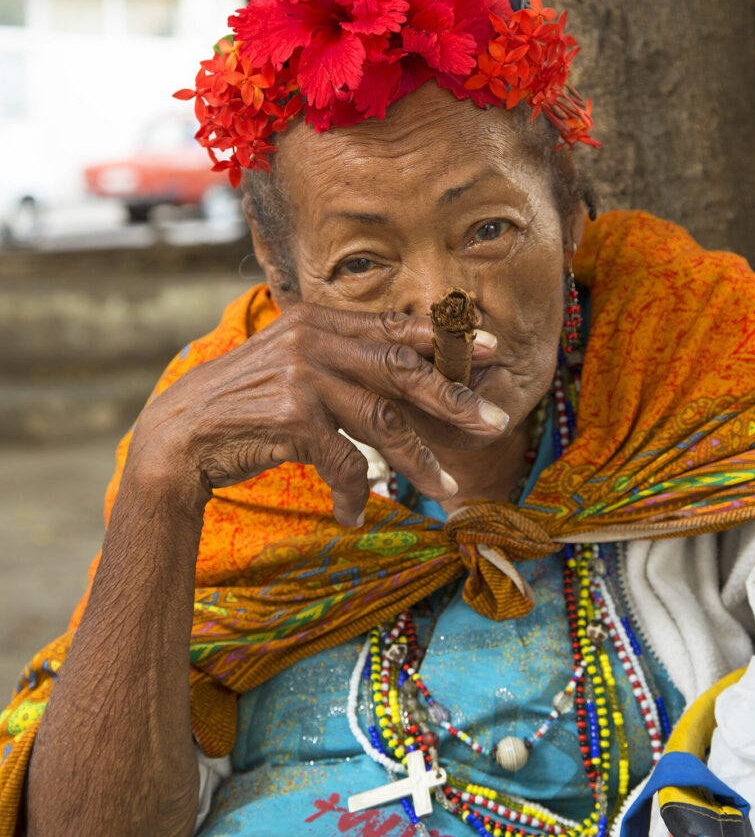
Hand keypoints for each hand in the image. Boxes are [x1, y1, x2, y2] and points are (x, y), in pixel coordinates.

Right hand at [131, 302, 506, 525]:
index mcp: (318, 322)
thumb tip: (403, 374)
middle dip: (452, 398)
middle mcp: (313, 341)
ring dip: (419, 461)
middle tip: (493, 422)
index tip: (492, 349)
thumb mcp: (291, 366)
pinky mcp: (291, 415)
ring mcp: (302, 375)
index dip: (444, 340)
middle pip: (401, 369)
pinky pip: (346, 461)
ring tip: (448, 489)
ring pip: (383, 420)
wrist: (180, 434)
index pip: (392, 328)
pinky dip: (356, 492)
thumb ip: (339, 359)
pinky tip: (356, 514)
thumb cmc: (245, 404)